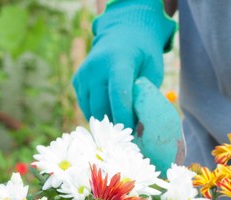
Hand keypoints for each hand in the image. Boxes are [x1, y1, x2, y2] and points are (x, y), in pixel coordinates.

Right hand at [72, 0, 175, 129]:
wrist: (122, 33)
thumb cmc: (143, 55)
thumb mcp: (152, 70)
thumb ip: (145, 94)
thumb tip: (140, 126)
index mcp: (119, 61)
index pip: (118, 93)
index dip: (124, 116)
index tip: (132, 132)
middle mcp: (96, 67)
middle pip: (101, 106)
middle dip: (115, 124)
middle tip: (130, 134)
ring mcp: (84, 73)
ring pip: (91, 111)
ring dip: (106, 121)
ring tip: (121, 123)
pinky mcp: (77, 80)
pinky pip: (86, 106)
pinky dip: (98, 113)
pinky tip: (110, 111)